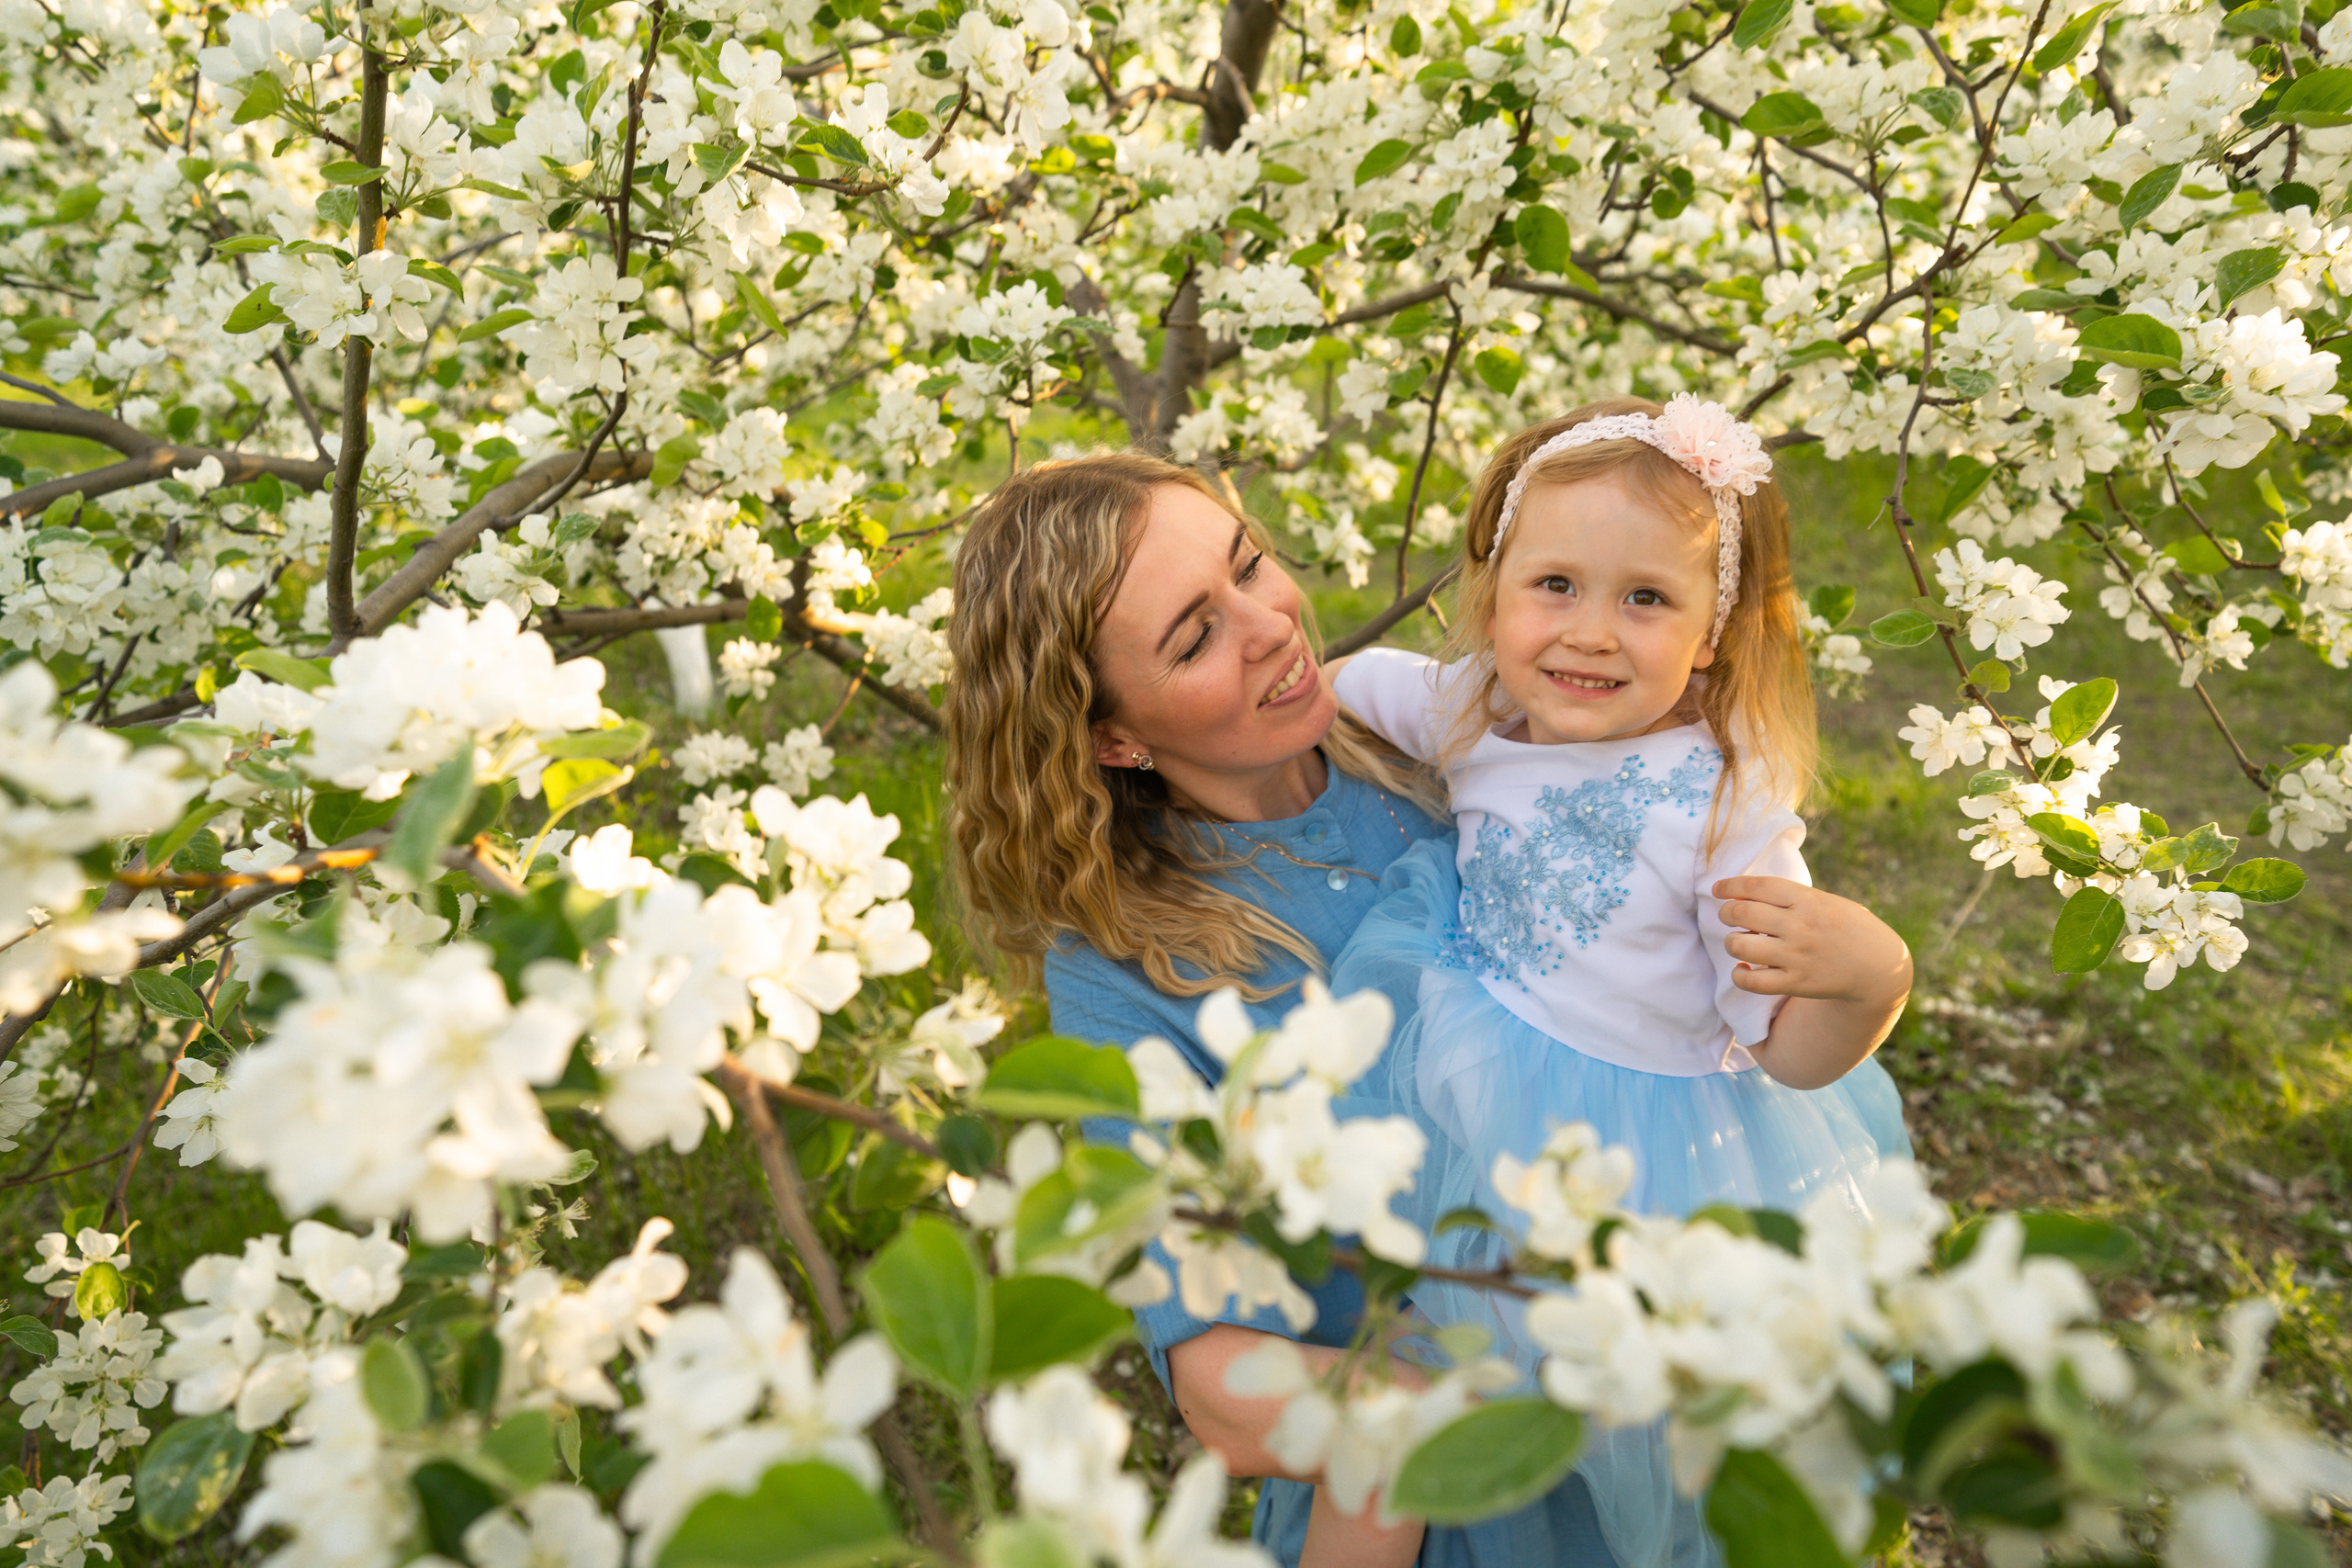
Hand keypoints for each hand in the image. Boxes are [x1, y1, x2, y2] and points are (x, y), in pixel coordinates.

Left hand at [1709, 876, 1911, 1089]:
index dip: (1731, 885)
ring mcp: (1797, 955)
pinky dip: (1739, 975)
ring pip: (1740, 945)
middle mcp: (1799, 925)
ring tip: (1740, 942)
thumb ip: (1791, 897)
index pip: (1758, 885)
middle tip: (1729, 916)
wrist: (1878, 966)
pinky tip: (1743, 969)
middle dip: (1726, 913)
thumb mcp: (1825, 901)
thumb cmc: (1848, 927)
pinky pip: (1752, 982)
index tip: (1718, 889)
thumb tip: (1746, 893)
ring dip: (1732, 942)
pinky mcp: (1796, 982)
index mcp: (1807, 899)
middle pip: (1742, 912)